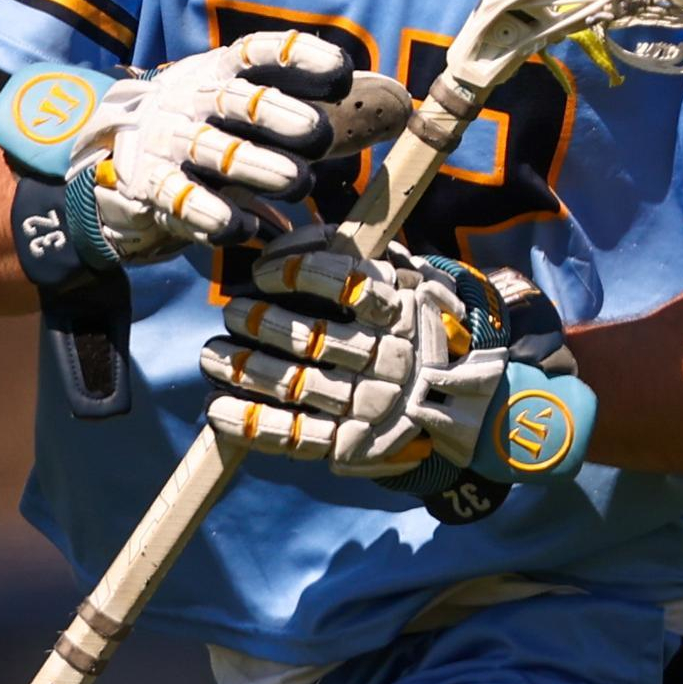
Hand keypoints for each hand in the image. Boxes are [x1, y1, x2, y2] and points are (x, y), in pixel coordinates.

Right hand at [71, 33, 408, 263]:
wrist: (124, 151)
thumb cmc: (215, 126)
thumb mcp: (252, 105)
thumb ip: (315, 109)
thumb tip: (398, 112)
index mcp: (223, 70)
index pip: (261, 52)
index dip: (300, 56)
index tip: (341, 70)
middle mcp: (193, 98)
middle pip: (238, 101)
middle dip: (278, 115)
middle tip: (318, 135)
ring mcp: (168, 140)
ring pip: (213, 150)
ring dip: (256, 167)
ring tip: (299, 185)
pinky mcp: (149, 183)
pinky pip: (179, 198)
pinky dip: (211, 214)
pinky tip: (242, 229)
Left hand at [199, 227, 597, 515]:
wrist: (470, 403)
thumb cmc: (420, 327)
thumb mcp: (406, 279)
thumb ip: (356, 256)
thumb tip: (291, 238)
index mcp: (403, 309)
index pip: (344, 283)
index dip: (297, 272)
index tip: (265, 270)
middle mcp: (391, 358)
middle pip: (313, 338)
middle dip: (261, 323)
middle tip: (230, 311)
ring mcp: (373, 405)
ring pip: (297, 385)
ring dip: (245, 370)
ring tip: (212, 356)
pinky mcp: (356, 445)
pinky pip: (298, 436)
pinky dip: (254, 424)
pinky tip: (219, 410)